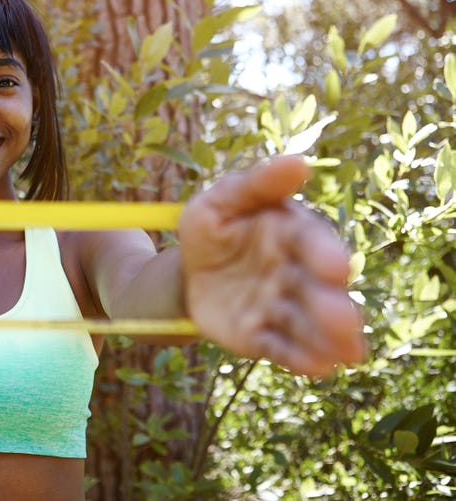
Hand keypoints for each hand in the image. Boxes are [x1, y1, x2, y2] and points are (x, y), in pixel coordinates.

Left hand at [178, 156, 366, 376]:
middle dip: (332, 306)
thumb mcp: (221, 200)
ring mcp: (280, 307)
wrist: (185, 271)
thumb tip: (297, 162)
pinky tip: (318, 368)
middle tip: (345, 320)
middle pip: (317, 290)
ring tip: (345, 353)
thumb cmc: (212, 226)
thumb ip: (256, 184)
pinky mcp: (261, 336)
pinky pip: (280, 348)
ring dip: (325, 338)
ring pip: (306, 323)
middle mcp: (295, 273)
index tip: (336, 267)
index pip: (313, 243)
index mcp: (292, 233)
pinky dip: (299, 359)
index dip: (324, 255)